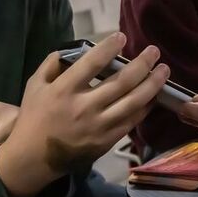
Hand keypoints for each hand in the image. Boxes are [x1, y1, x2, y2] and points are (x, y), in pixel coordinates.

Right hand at [0, 33, 167, 196]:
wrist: (33, 158)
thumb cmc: (35, 116)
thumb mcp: (35, 85)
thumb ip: (53, 63)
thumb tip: (77, 47)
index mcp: (64, 90)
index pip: (91, 64)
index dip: (109, 48)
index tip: (122, 37)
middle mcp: (84, 108)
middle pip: (122, 83)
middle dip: (142, 64)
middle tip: (154, 51)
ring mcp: (98, 127)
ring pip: (133, 103)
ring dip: (152, 85)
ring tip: (164, 70)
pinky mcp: (107, 141)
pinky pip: (132, 121)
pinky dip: (146, 106)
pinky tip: (154, 95)